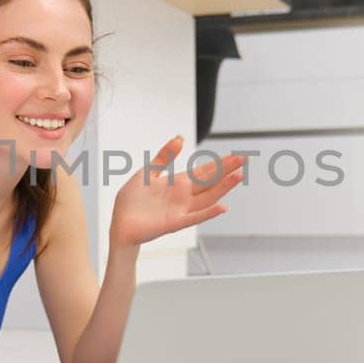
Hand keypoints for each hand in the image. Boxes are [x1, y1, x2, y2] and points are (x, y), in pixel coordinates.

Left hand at [109, 135, 245, 246]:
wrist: (120, 224)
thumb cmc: (132, 201)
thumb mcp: (147, 172)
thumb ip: (164, 157)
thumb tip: (180, 139)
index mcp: (177, 184)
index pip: (204, 171)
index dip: (219, 163)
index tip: (235, 155)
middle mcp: (184, 196)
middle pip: (210, 182)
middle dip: (226, 170)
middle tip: (244, 159)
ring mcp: (181, 210)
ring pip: (208, 198)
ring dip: (223, 188)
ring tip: (238, 177)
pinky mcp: (174, 223)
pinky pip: (194, 217)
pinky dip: (209, 213)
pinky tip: (222, 207)